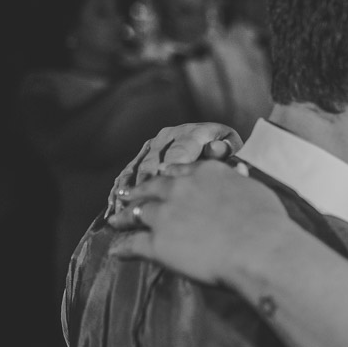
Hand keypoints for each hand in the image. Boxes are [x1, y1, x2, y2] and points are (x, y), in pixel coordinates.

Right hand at [106, 123, 242, 215]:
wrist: (219, 143)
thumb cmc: (229, 154)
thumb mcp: (233, 150)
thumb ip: (226, 152)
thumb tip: (216, 150)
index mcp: (193, 132)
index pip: (180, 152)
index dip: (172, 173)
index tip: (167, 195)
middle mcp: (168, 136)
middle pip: (153, 163)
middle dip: (146, 188)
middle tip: (140, 211)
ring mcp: (153, 146)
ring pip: (136, 169)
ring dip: (128, 192)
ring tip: (121, 214)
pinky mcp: (142, 156)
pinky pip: (127, 174)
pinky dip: (120, 191)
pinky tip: (113, 208)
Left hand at [107, 160, 289, 285]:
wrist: (260, 249)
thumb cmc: (268, 222)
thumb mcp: (255, 190)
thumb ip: (238, 181)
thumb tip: (240, 173)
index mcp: (205, 173)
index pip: (177, 171)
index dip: (166, 176)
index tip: (160, 178)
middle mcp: (180, 189)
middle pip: (150, 188)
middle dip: (137, 192)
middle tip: (126, 195)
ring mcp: (165, 216)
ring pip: (136, 213)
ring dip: (124, 217)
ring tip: (115, 220)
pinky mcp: (158, 244)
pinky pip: (133, 245)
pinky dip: (122, 249)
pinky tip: (116, 252)